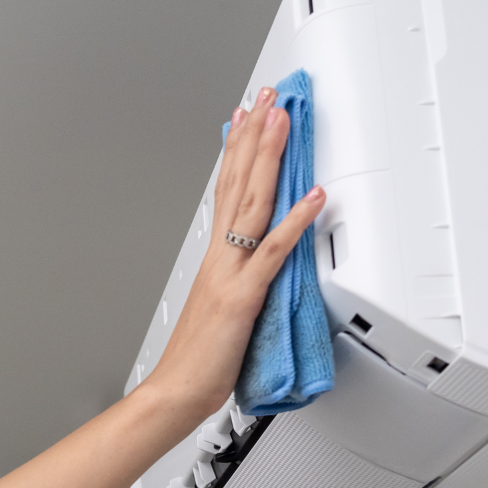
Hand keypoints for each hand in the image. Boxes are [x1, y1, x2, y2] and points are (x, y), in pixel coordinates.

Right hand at [142, 86, 326, 415]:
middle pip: (237, 182)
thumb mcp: (223, 305)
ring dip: (268, 158)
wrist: (176, 390)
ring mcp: (231, 272)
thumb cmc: (198, 358)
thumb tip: (259, 260)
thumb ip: (240, 276)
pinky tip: (311, 195)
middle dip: (253, 136)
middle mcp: (220, 256)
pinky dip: (294, 221)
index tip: (246, 115)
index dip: (237, 149)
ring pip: (252, 203)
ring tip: (282, 121)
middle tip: (266, 97)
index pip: (226, 189)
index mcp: (215, 256)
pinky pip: (272, 252)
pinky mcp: (244, 296)